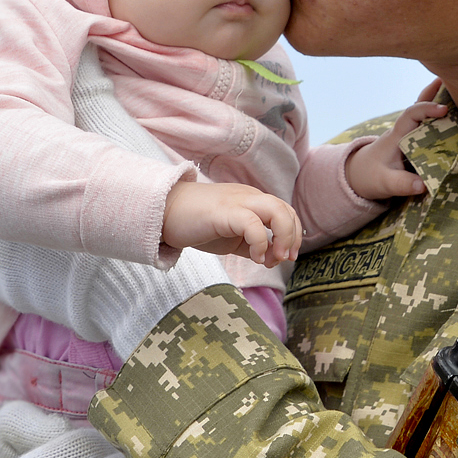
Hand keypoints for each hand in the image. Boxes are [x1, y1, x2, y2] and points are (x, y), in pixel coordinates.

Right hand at [161, 180, 302, 264]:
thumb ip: (252, 244)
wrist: (163, 212)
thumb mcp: (231, 236)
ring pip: (276, 210)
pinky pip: (252, 223)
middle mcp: (248, 197)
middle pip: (286, 210)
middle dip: (293, 237)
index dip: (293, 235)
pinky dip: (260, 242)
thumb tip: (271, 257)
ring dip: (284, 236)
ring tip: (274, 258)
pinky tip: (255, 258)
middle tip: (284, 259)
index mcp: (252, 201)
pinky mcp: (223, 212)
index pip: (286, 212)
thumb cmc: (196, 223)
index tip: (285, 257)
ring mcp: (237, 202)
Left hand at [345, 102, 448, 200]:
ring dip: (440, 100)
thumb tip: (422, 185)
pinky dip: (441, 116)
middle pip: (419, 105)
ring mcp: (409, 134)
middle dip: (434, 92)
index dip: (426, 108)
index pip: (410, 115)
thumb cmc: (370, 176)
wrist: (359, 174)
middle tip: (456, 78)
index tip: (443, 109)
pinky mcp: (414, 140)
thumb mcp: (384, 184)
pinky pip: (429, 124)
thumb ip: (401, 184)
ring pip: (425, 113)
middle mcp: (404, 130)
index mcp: (396, 136)